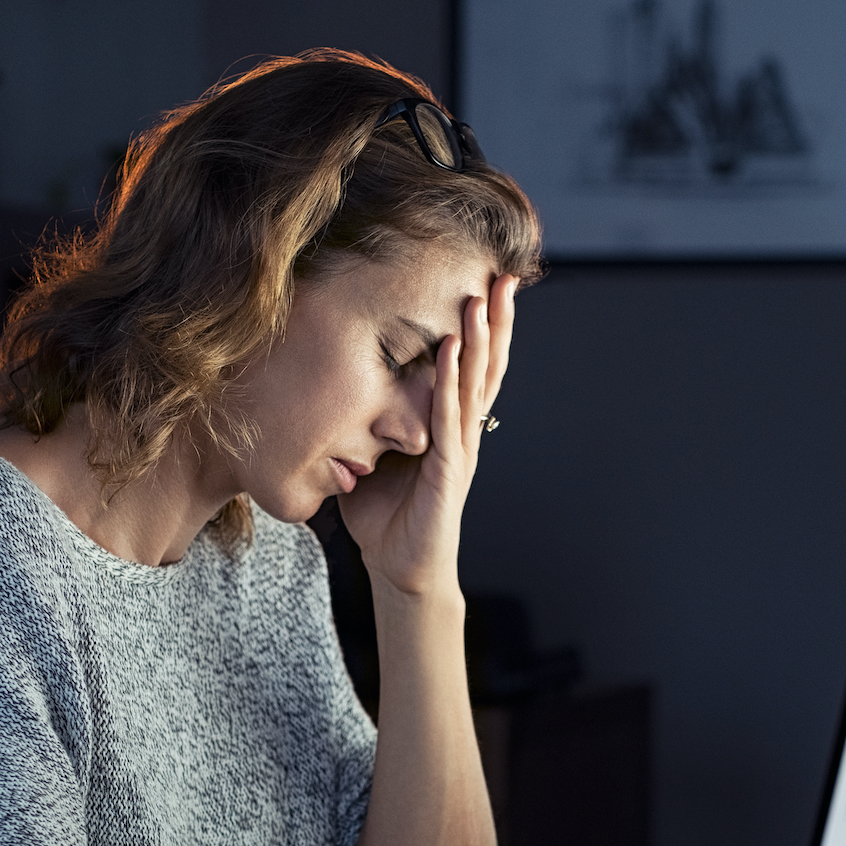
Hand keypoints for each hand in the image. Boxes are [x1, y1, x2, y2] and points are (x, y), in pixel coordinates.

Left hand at [338, 273, 516, 596]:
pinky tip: (452, 350)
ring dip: (480, 340)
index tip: (490, 284)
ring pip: (475, 384)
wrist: (401, 569)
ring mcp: (460, 449)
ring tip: (484, 299)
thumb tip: (339, 386)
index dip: (484, 328)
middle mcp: (464, 432)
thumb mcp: (373, 456)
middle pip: (487, 366)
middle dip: (496, 320)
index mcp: (451, 426)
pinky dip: (451, 381)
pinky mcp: (449, 469)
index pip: (473, 367)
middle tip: (506, 276)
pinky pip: (450, 417)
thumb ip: (369, 421)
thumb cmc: (388, 517)